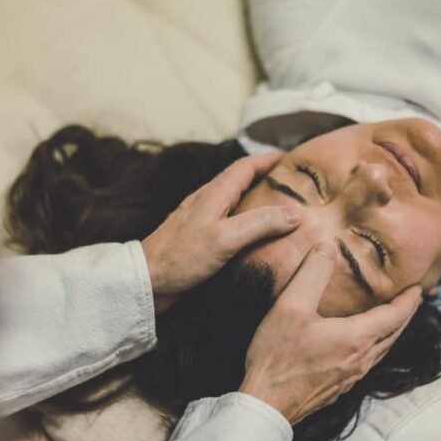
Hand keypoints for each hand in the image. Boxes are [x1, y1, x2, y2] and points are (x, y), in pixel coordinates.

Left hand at [141, 152, 299, 312]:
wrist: (145, 281)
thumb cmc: (180, 257)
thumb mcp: (225, 238)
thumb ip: (260, 223)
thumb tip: (295, 213)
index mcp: (214, 194)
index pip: (246, 166)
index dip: (269, 159)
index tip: (291, 158)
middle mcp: (207, 201)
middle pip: (241, 181)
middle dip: (266, 177)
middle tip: (291, 184)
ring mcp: (201, 219)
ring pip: (235, 201)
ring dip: (256, 199)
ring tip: (280, 208)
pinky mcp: (199, 238)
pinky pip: (228, 221)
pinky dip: (246, 220)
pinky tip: (254, 236)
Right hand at [239, 242, 421, 424]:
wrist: (265, 404)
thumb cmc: (277, 356)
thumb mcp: (291, 306)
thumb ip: (312, 273)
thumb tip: (328, 247)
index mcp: (356, 338)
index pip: (395, 316)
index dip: (409, 301)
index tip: (420, 288)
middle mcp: (360, 359)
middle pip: (394, 335)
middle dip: (406, 316)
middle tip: (414, 300)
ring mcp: (350, 377)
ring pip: (382, 351)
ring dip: (392, 333)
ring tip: (393, 320)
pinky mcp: (337, 388)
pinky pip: (368, 363)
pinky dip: (376, 347)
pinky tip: (363, 346)